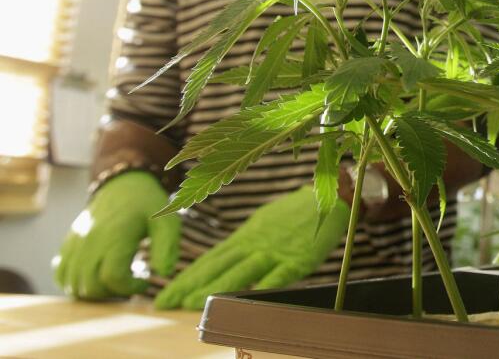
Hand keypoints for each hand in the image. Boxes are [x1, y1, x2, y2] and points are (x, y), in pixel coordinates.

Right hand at [54, 171, 179, 299]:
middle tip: (129, 282)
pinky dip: (73, 283)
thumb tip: (164, 273)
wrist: (121, 185)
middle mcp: (90, 243)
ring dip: (94, 291)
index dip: (130, 288)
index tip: (144, 281)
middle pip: (90, 287)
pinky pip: (60, 274)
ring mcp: (76, 245)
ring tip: (114, 279)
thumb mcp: (165, 221)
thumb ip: (167, 246)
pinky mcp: (68, 245)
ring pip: (73, 285)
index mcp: (115, 238)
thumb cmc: (147, 205)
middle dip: (113, 293)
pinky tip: (94, 276)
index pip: (113, 277)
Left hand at [154, 186, 348, 309]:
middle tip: (166, 301)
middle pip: (218, 266)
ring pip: (241, 271)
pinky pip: (277, 276)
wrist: (329, 199)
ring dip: (216, 287)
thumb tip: (219, 261)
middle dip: (190, 285)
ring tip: (193, 303)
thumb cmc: (294, 215)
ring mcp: (275, 252)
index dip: (185, 276)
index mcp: (245, 236)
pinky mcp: (298, 260)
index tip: (164, 293)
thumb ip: (242, 244)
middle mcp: (254, 244)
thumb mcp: (261, 224)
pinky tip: (246, 300)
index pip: (209, 259)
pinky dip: (261, 287)